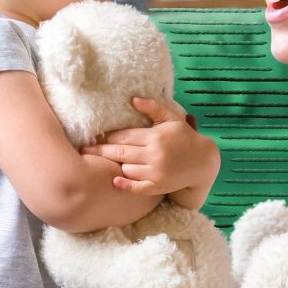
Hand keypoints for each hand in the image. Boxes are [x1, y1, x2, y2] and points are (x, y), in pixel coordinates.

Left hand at [81, 97, 219, 207]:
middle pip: (120, 152)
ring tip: (106, 161)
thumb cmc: (184, 137)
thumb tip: (133, 99)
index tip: (95, 135)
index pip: (124, 136)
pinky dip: (125, 184)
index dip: (108, 136)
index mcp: (155, 136)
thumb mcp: (171, 118)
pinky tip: (115, 180)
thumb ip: (153, 108)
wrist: (202, 162)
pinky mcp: (158, 186)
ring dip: (116, 165)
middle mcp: (154, 154)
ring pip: (126, 168)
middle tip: (85, 149)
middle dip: (101, 150)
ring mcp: (156, 172)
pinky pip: (137, 187)